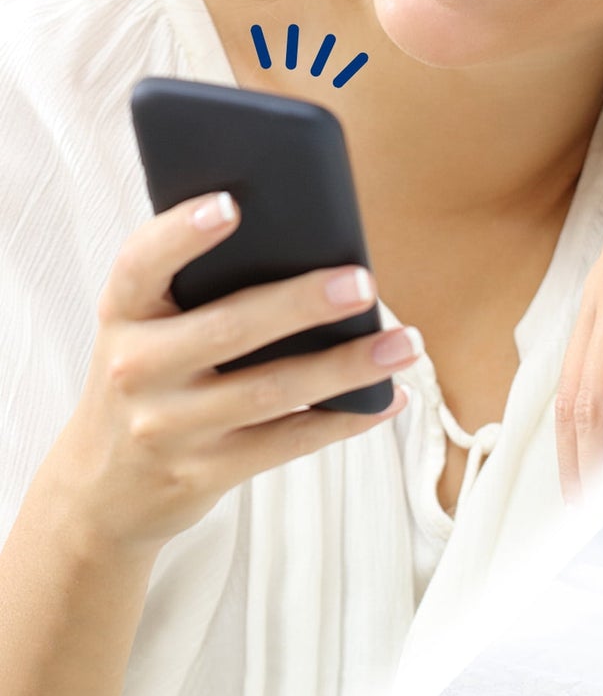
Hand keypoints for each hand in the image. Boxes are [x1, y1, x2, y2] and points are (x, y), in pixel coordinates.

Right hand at [47, 192, 415, 555]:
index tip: (232, 204)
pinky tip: (388, 397)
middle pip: (229, 329)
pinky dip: (346, 419)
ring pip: (271, 391)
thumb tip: (310, 242)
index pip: (141, 264)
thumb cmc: (150, 379)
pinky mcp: (203, 473)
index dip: (182, 233)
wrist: (103, 491)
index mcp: (125, 314)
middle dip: (303, 305)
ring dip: (348, 366)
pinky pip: (288, 442)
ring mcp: (168, 427)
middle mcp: (137, 369)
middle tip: (364, 283)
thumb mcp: (148, 330)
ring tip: (405, 343)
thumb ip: (199, 288)